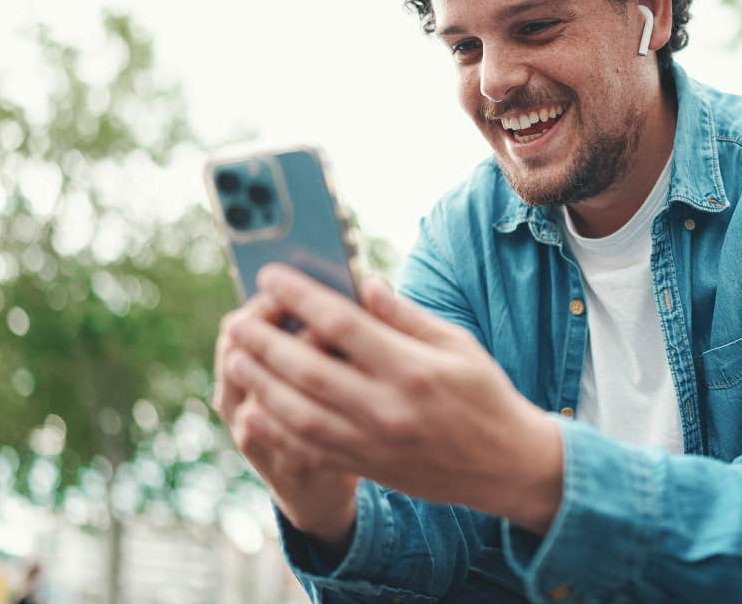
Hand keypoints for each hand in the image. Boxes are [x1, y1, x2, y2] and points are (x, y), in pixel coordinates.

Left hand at [226, 265, 564, 533]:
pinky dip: (276, 427)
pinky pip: (309, 447)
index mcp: (414, 369)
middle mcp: (390, 408)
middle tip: (237, 319)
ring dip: (260, 384)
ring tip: (235, 357)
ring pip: (300, 414)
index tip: (271, 276)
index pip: (344, 325)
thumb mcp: (456, 343)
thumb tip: (361, 283)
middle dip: (266, 342)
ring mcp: (375, 442)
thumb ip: (405, 315)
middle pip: (310, 371)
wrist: (506, 465)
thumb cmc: (483, 394)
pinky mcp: (368, 466)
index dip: (302, 297)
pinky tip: (254, 405)